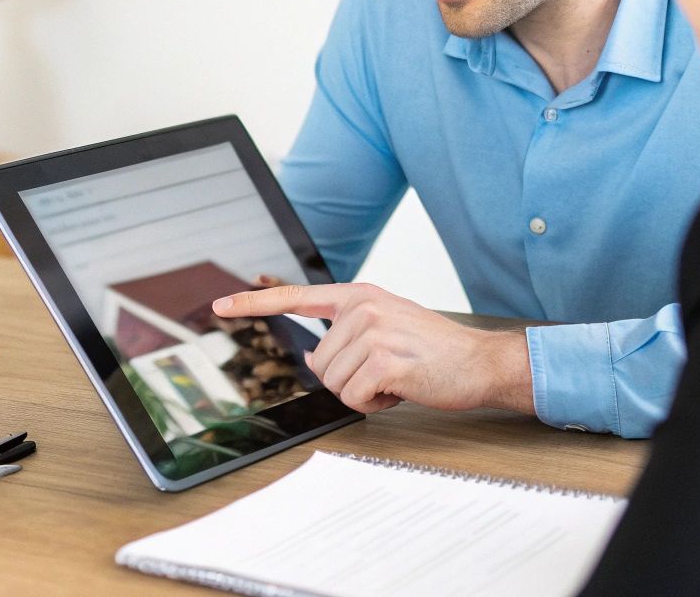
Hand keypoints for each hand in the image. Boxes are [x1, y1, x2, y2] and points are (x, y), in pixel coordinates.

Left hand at [211, 283, 533, 415]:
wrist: (479, 362)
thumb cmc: (434, 350)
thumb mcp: (387, 326)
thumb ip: (348, 334)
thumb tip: (316, 360)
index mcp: (359, 295)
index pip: (296, 298)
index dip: (254, 304)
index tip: (220, 305)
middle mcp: (362, 307)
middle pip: (319, 364)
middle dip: (349, 379)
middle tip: (387, 371)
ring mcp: (373, 332)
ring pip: (334, 384)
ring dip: (363, 393)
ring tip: (397, 378)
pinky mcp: (384, 360)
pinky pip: (354, 398)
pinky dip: (376, 404)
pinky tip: (401, 389)